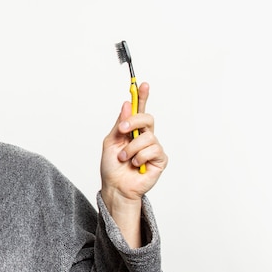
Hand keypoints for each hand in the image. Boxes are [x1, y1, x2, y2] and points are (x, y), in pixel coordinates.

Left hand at [100, 82, 167, 246]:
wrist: (115, 187)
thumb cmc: (112, 167)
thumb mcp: (111, 142)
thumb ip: (120, 124)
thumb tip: (126, 104)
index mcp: (132, 130)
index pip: (139, 110)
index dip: (142, 96)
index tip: (142, 84)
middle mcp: (145, 136)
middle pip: (147, 118)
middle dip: (134, 121)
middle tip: (123, 130)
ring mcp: (153, 147)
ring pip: (147, 137)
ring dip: (130, 149)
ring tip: (124, 159)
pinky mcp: (160, 159)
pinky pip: (152, 150)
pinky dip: (139, 158)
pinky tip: (135, 165)